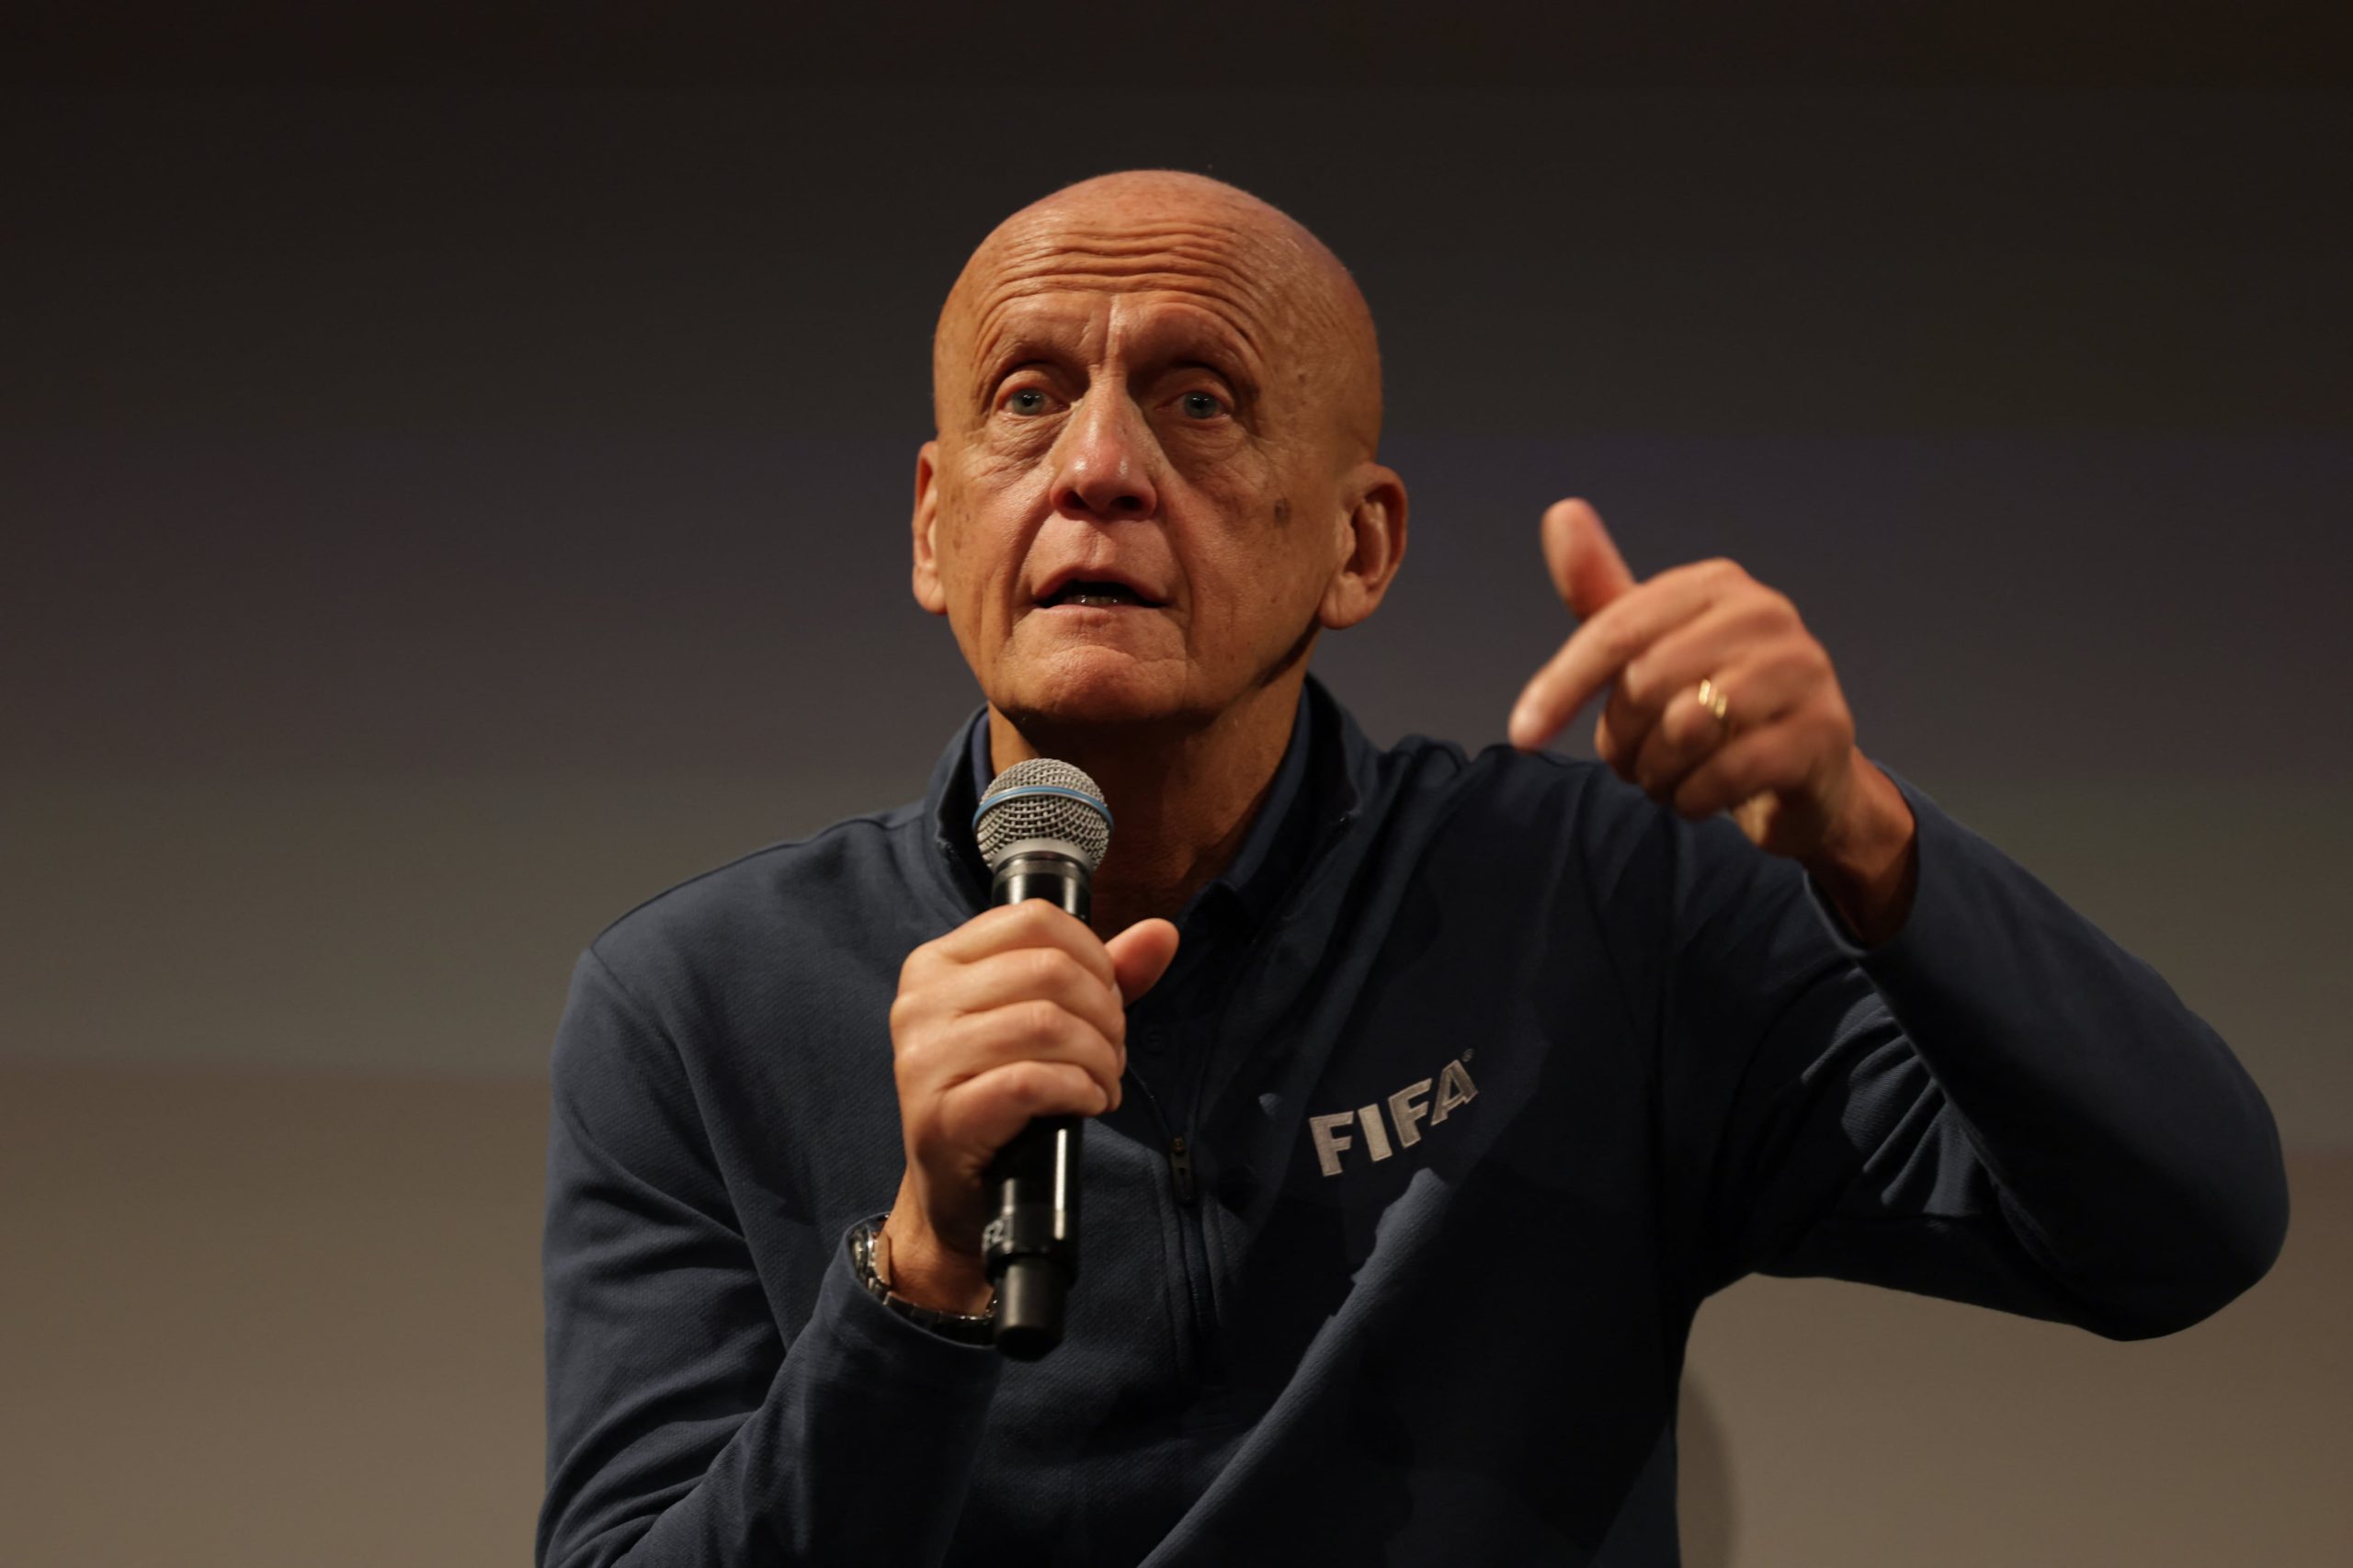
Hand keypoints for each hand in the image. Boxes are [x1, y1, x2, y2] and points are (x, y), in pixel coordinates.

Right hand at [881, 902, 1179, 1310]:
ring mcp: (923, 1060)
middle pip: (1049, 971)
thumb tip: (1162, 933)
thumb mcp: (1048, 1020)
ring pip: (1046, 1024)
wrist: (957, 1190)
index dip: (1092, 954)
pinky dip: (1080, 1089)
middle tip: (1112, 1051)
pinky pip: (1033, 1082)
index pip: (1033, 919)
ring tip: (1104, 1082)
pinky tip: (1088, 1103)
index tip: (1107, 996)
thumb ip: (1104, 973)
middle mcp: (920, 1002)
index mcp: (937, 962)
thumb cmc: (1001, 1094)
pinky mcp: (942, 1116)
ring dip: (1099, 1057)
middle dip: (1105, 1013)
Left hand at [1508, 500, 1909, 897]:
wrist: (1800, 769)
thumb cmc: (1711, 701)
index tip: (1522, 735)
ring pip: (1684, 730)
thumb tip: (1561, 511)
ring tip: (1667, 777)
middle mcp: (1766, 613)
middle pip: (1645, 684)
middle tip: (1632, 762)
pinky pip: (1725, 774)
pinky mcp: (1823, 731)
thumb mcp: (1650, 646)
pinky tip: (1699, 797)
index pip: (1615, 632)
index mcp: (1715, 585)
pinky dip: (1694, 798)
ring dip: (1656, 773)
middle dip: (1620, 741)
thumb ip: (1602, 594)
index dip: (1561, 686)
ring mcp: (1803, 670)